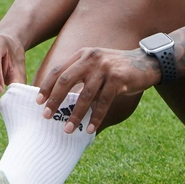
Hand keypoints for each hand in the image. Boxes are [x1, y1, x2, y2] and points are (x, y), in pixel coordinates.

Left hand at [36, 47, 161, 133]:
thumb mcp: (97, 64)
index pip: (59, 70)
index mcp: (83, 55)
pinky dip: (95, 117)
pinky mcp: (118, 78)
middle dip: (54, 100)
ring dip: (74, 115)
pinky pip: (102, 102)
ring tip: (67, 129)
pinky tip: (89, 128)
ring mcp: (105, 68)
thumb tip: (60, 97)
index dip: (47, 86)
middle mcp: (91, 58)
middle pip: (66, 80)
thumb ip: (81, 74)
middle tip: (46, 115)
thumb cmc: (117, 68)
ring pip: (84, 95)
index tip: (39, 101)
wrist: (146, 63)